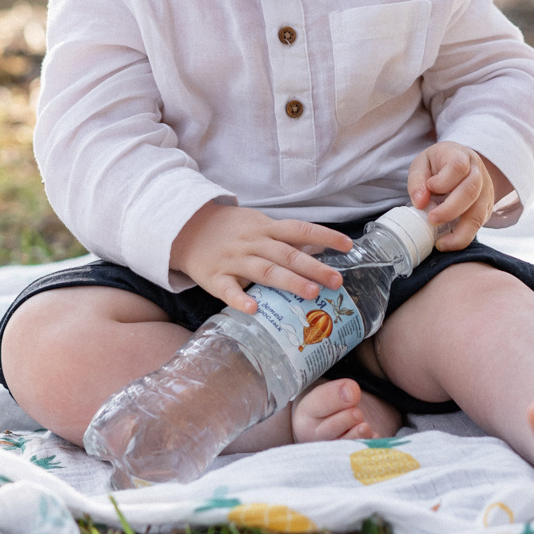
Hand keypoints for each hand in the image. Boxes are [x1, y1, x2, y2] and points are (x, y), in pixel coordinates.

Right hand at [170, 203, 354, 313]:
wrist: (185, 227)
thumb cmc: (230, 228)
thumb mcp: (259, 224)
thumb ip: (288, 236)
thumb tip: (323, 245)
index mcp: (266, 228)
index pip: (300, 229)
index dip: (325, 236)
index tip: (349, 246)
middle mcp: (252, 242)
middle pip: (287, 254)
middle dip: (313, 267)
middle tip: (337, 282)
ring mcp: (233, 260)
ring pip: (264, 270)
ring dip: (289, 281)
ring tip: (312, 294)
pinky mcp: (214, 277)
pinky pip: (228, 290)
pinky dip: (240, 299)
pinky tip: (254, 310)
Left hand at [407, 142, 508, 250]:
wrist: (462, 165)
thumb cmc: (438, 165)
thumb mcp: (422, 164)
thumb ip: (417, 180)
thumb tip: (420, 202)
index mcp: (461, 156)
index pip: (458, 167)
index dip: (444, 181)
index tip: (430, 187)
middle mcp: (478, 174)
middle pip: (471, 191)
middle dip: (450, 210)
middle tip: (431, 220)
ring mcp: (485, 192)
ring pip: (478, 214)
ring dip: (459, 232)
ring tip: (440, 243)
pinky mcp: (486, 209)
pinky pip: (478, 226)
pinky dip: (462, 237)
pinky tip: (447, 242)